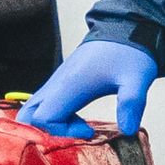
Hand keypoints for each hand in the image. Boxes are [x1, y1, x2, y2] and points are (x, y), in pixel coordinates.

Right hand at [21, 40, 158, 136]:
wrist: (123, 29)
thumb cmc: (128, 53)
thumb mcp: (137, 79)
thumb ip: (132, 103)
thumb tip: (127, 130)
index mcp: (70, 84)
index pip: (43, 118)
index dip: (61, 132)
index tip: (89, 131)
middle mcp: (56, 84)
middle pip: (27, 117)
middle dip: (46, 133)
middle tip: (76, 135)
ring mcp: (55, 84)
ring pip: (31, 111)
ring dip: (49, 127)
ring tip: (78, 128)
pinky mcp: (59, 84)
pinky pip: (42, 106)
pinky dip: (53, 119)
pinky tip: (78, 121)